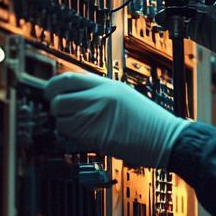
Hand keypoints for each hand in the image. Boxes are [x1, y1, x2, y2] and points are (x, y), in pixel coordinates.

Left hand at [44, 73, 189, 167]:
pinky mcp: (96, 135)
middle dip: (54, 107)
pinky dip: (69, 137)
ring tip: (74, 127)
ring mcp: (97, 116)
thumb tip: (73, 94)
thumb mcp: (123, 95)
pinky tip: (80, 137)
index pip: (67, 78)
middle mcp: (99, 97)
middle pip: (58, 97)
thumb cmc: (147, 120)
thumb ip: (98, 92)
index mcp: (106, 84)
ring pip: (60, 118)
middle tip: (59, 112)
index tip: (50, 93)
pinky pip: (70, 135)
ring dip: (61, 123)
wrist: (165, 137)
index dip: (52, 86)